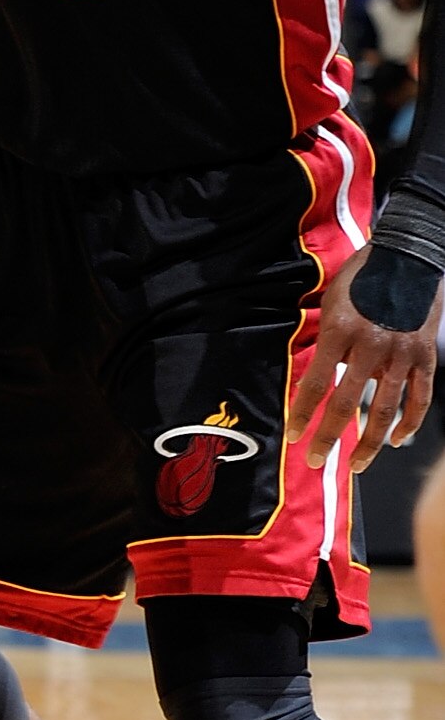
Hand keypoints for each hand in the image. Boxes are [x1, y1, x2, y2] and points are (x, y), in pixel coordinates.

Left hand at [286, 246, 441, 471]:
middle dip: (328, 436)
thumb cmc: (362, 277)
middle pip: (347, 404)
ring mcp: (402, 353)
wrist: (410, 254)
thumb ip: (328, 342)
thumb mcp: (333, 303)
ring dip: (368, 442)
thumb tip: (320, 378)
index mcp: (340, 330)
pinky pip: (419, 398)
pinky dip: (408, 423)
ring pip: (385, 410)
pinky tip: (395, 441)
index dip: (302, 413)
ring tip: (356, 465)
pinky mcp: (426, 356)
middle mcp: (371, 345)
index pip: (315, 383)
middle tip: (314, 460)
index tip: (293, 436)